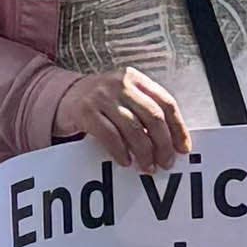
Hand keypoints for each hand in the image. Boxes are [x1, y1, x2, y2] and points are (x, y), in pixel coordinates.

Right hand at [60, 67, 191, 170]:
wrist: (63, 96)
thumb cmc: (101, 102)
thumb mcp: (125, 97)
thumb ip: (145, 111)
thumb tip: (171, 143)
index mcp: (136, 79)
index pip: (166, 102)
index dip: (178, 128)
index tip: (183, 148)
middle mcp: (120, 83)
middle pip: (153, 116)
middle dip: (163, 144)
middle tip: (166, 163)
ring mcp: (102, 96)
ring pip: (133, 128)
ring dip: (144, 152)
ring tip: (148, 167)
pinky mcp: (85, 111)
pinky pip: (110, 135)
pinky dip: (120, 151)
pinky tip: (126, 161)